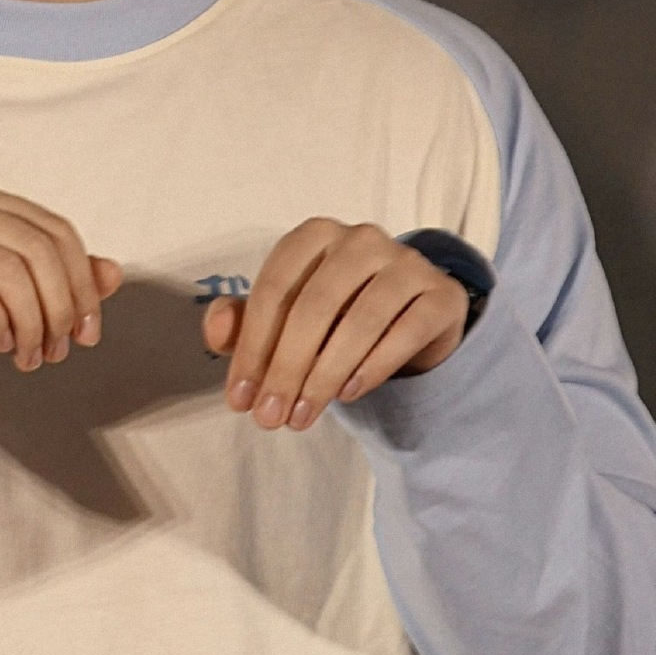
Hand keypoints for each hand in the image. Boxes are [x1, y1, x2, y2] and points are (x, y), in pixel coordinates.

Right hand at [0, 181, 123, 395]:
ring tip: (28, 358)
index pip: (55, 229)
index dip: (82, 284)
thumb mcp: (0, 307)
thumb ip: (52, 287)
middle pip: (37, 245)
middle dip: (61, 307)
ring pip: (6, 266)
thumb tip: (112, 273)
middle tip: (57, 352)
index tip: (86, 335)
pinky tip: (0, 346)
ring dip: (32, 322)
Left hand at [202, 220, 468, 427]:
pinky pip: (405, 331)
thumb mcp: (287, 317)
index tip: (240, 399)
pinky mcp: (441, 294)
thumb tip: (215, 332)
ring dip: (325, 376)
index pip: (274, 288)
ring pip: (360, 321)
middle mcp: (361, 239)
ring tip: (303, 416)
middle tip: (270, 418)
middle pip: (314, 306)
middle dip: (286, 369)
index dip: (252, 347)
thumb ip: (245, 322)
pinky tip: (349, 395)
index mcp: (315, 236)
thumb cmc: (338, 315)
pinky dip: (373, 367)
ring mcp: (407, 262)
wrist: (413, 317)